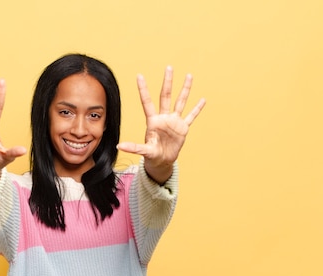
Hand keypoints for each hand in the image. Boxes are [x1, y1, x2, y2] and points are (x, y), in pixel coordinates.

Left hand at [117, 66, 204, 183]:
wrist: (162, 162)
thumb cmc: (151, 155)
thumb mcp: (144, 151)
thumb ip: (134, 147)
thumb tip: (119, 146)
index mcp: (153, 121)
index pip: (147, 102)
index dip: (143, 89)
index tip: (139, 75)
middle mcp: (163, 118)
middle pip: (165, 96)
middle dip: (167, 82)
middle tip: (169, 67)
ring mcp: (174, 122)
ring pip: (180, 101)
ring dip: (185, 89)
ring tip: (189, 76)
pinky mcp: (183, 128)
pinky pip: (191, 116)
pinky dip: (197, 108)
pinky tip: (202, 99)